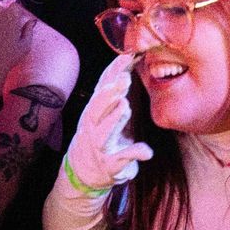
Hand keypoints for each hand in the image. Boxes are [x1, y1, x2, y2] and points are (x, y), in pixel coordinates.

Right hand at [66, 53, 152, 189]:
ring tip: (124, 106)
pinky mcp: (108, 164)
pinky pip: (120, 159)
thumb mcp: (103, 111)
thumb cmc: (97, 134)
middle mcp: (93, 126)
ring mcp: (99, 145)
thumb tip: (126, 61)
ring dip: (113, 119)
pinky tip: (146, 151)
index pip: (102, 88)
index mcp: (94, 111)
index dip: (111, 73)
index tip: (125, 58)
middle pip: (97, 108)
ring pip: (103, 132)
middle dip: (109, 94)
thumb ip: (113, 90)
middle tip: (123, 80)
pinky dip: (133, 154)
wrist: (83, 171)